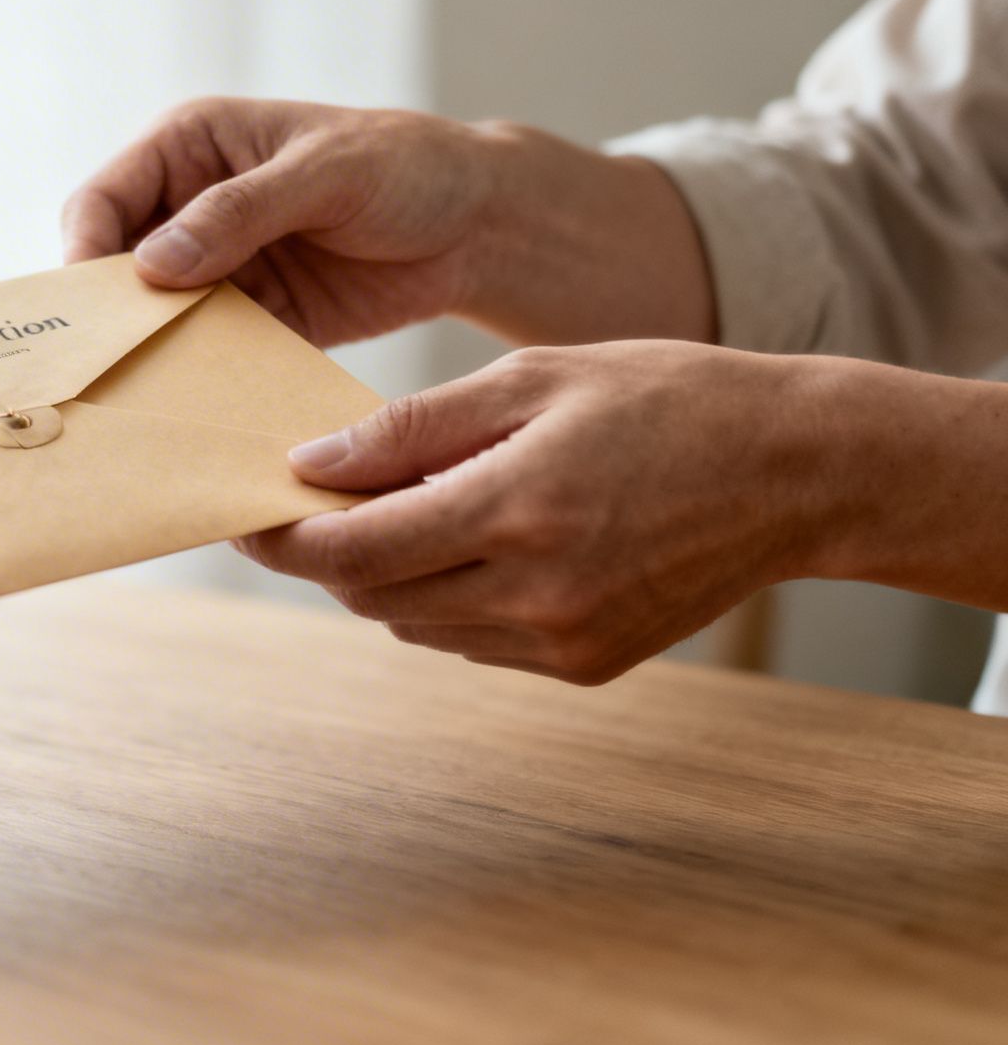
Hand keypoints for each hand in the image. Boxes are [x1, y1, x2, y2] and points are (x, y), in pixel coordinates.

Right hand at [62, 97, 713, 347]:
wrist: (479, 226)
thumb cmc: (406, 167)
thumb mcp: (324, 174)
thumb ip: (237, 213)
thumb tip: (151, 264)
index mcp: (189, 149)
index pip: (103, 202)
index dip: (85, 252)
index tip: (91, 308)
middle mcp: (188, 211)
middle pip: (115, 271)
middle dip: (108, 319)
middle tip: (98, 371)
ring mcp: (218, 272)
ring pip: (155, 322)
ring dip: (151, 360)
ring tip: (142, 404)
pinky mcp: (253, 322)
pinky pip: (208, 357)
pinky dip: (201, 383)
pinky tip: (200, 413)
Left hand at [235, 342, 840, 683]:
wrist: (799, 473)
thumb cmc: (667, 400)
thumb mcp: (535, 378)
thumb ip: (415, 427)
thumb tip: (311, 462)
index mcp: (518, 509)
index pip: (354, 550)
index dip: (283, 537)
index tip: (246, 511)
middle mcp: (535, 592)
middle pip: (371, 595)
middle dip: (325, 553)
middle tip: (302, 504)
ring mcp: (561, 641)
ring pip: (414, 624)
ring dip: (381, 576)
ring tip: (388, 513)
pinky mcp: (584, 666)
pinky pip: (469, 639)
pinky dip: (442, 598)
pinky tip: (462, 543)